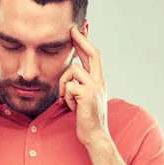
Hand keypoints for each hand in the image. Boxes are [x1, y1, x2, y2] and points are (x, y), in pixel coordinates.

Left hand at [59, 26, 108, 145]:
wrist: (95, 134)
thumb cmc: (87, 118)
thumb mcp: (84, 97)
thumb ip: (81, 84)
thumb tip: (71, 72)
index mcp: (99, 80)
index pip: (93, 55)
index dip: (85, 42)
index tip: (77, 30)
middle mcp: (100, 80)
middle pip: (92, 52)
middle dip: (81, 39)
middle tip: (71, 30)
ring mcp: (95, 86)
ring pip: (72, 70)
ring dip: (63, 84)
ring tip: (66, 99)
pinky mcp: (88, 94)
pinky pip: (68, 86)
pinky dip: (65, 97)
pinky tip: (71, 107)